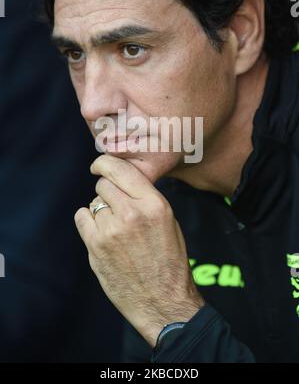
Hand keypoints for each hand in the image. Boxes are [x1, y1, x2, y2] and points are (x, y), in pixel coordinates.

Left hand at [74, 154, 203, 346]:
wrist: (163, 301)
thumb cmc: (169, 261)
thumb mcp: (169, 222)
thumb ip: (146, 198)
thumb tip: (122, 180)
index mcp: (155, 205)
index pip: (122, 169)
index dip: (105, 163)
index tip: (99, 164)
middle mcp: (131, 213)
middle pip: (104, 184)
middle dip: (107, 191)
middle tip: (116, 206)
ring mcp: (111, 231)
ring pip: (93, 202)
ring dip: (101, 210)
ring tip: (115, 228)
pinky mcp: (95, 247)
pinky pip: (82, 217)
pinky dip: (89, 222)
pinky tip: (102, 234)